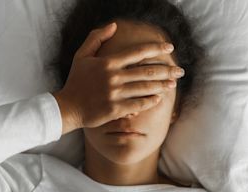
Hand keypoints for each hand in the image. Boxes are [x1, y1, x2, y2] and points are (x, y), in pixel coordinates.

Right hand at [52, 22, 185, 134]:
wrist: (68, 107)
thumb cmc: (76, 81)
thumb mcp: (82, 56)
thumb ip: (96, 38)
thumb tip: (114, 26)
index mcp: (108, 62)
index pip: (137, 52)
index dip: (156, 48)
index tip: (170, 48)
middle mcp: (113, 77)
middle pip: (146, 71)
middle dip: (167, 70)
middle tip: (180, 70)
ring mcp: (115, 94)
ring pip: (145, 88)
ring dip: (162, 86)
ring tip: (173, 84)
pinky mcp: (115, 109)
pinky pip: (138, 105)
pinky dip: (150, 101)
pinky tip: (159, 99)